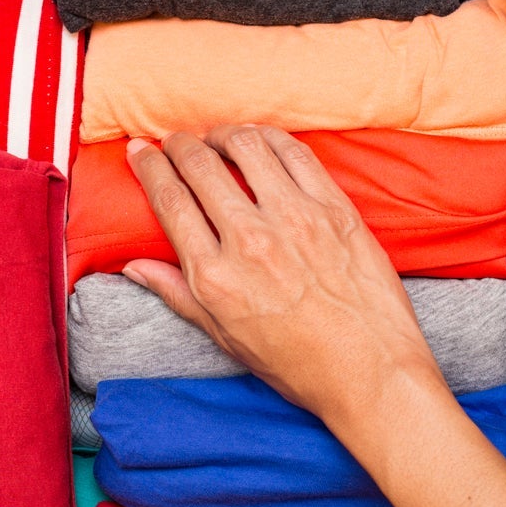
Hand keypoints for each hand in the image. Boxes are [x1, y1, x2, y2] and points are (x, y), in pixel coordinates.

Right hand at [122, 126, 443, 424]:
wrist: (371, 373)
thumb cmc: (298, 364)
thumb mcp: (225, 337)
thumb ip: (177, 294)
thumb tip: (133, 266)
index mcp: (215, 277)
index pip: (169, 200)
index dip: (148, 166)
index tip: (139, 151)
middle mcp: (250, 241)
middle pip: (199, 166)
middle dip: (177, 144)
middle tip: (173, 141)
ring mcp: (296, 220)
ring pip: (246, 147)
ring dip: (222, 133)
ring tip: (216, 138)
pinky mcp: (335, 209)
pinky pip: (295, 154)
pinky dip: (269, 137)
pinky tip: (259, 140)